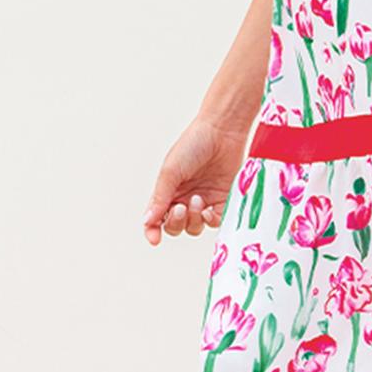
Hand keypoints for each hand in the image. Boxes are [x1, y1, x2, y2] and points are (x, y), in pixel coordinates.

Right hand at [142, 116, 249, 246]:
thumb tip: (148, 220)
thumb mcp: (171, 171)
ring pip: (194, 227)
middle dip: (176, 222)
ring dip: (193, 219)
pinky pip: (215, 222)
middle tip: (181, 207)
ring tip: (197, 200)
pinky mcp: (223, 201)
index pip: (156, 218)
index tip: (154, 238)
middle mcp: (184, 199)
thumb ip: (160, 198)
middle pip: (176, 226)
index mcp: (168, 191)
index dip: (152, 231)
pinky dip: (210, 220)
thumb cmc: (193, 144)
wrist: (222, 132)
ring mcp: (204, 202)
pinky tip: (208, 209)